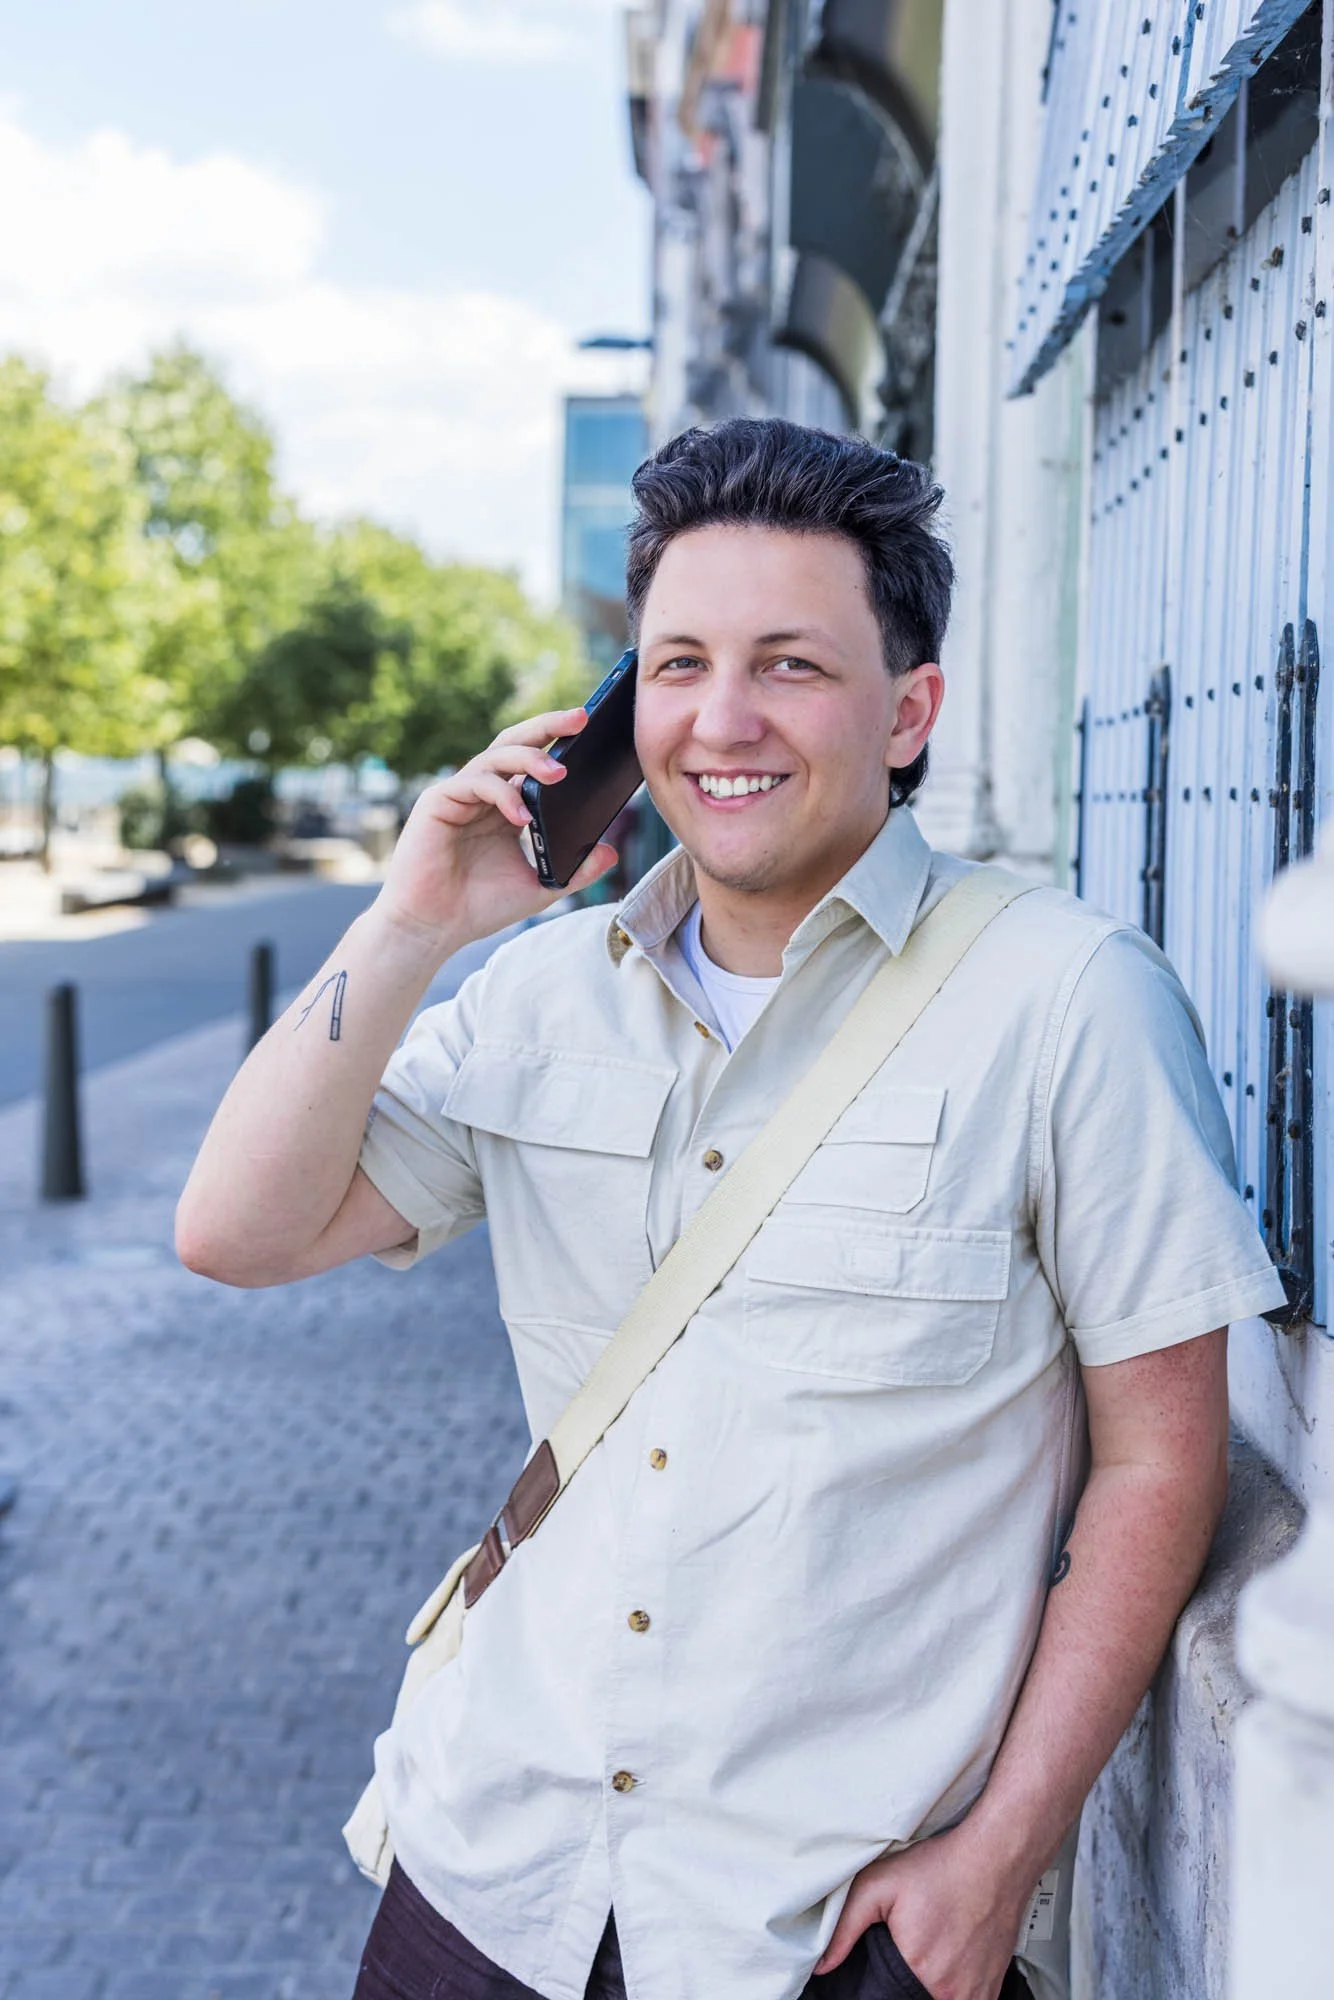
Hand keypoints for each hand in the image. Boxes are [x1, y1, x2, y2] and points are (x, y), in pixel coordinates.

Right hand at [373, 708, 616, 950]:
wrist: (432, 928)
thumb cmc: (478, 907)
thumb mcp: (540, 887)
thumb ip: (575, 870)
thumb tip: (612, 851)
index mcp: (506, 805)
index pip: (534, 762)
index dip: (560, 744)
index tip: (594, 733)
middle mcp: (483, 793)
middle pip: (516, 743)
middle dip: (548, 727)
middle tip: (580, 718)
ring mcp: (460, 794)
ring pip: (496, 756)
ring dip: (530, 759)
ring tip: (559, 772)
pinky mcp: (439, 802)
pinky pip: (475, 783)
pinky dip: (502, 794)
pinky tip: (522, 816)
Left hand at [814, 1826, 1028, 1999]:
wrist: (995, 1859)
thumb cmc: (941, 1869)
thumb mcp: (880, 1884)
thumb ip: (845, 1927)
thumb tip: (823, 1964)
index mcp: (918, 1970)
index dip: (881, 1989)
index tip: (885, 1971)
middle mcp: (950, 1990)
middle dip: (902, 1987)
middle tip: (907, 1957)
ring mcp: (976, 1993)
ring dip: (931, 1990)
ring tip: (930, 1958)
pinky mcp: (992, 1988)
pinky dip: (954, 1991)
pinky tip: (948, 1968)